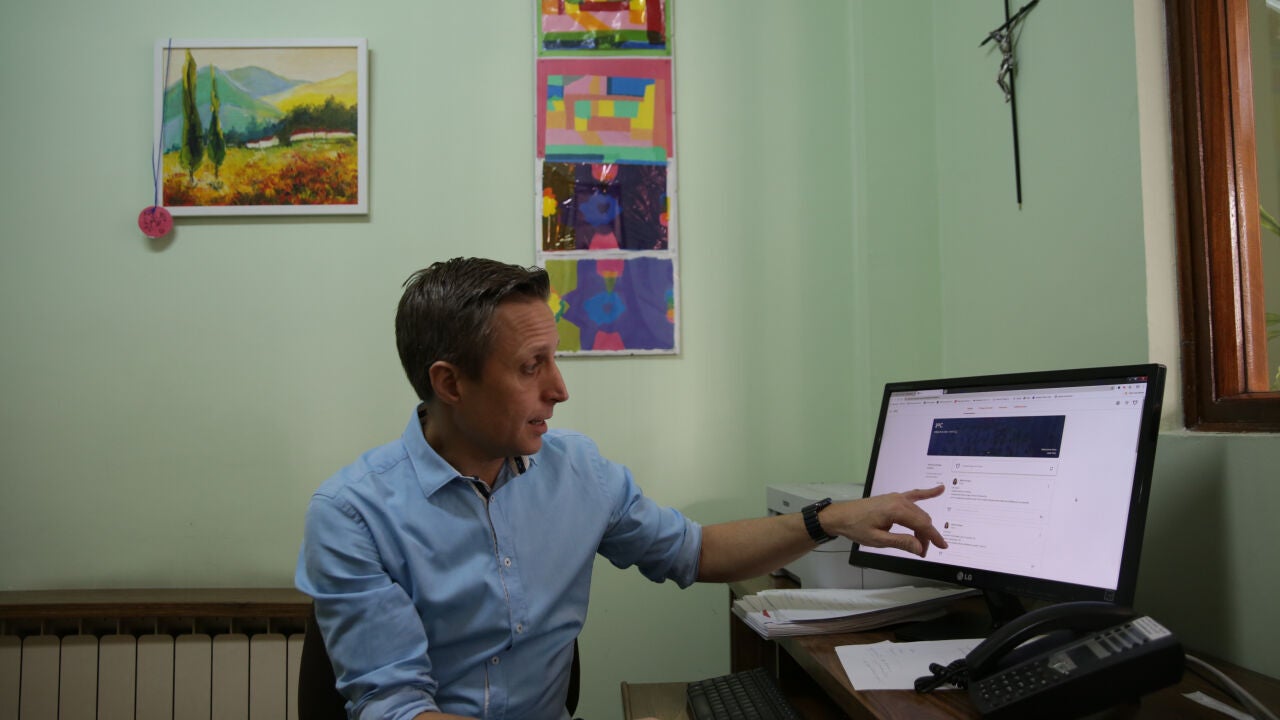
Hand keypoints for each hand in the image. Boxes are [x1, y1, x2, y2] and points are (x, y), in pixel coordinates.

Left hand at [822, 486, 947, 556]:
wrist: (840, 516)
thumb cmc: (856, 528)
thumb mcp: (878, 540)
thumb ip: (900, 542)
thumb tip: (920, 547)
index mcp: (896, 510)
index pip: (922, 525)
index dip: (933, 537)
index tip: (942, 546)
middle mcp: (899, 500)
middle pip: (922, 519)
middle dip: (925, 536)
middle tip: (920, 552)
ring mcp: (896, 497)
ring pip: (919, 512)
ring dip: (923, 526)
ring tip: (920, 542)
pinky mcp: (893, 498)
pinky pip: (914, 495)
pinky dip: (927, 493)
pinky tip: (940, 489)